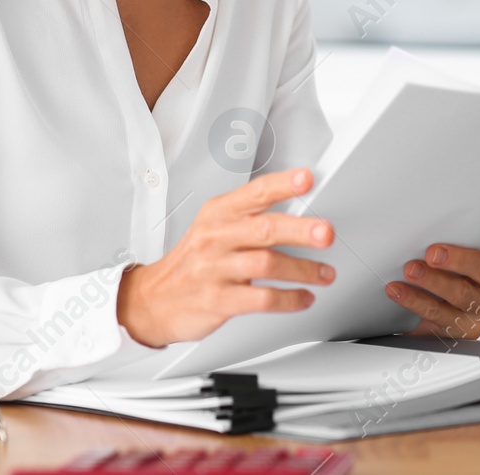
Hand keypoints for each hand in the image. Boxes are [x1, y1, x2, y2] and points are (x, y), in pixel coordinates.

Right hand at [115, 168, 334, 347]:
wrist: (153, 300)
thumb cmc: (192, 262)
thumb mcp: (212, 228)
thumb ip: (250, 217)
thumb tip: (300, 214)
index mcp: (217, 214)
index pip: (254, 193)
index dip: (282, 184)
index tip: (305, 179)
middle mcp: (216, 238)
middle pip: (264, 228)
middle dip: (301, 230)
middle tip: (326, 233)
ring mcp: (215, 269)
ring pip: (267, 264)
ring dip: (303, 270)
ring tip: (324, 274)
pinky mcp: (218, 300)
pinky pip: (261, 299)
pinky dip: (288, 299)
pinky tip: (302, 297)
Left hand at [386, 211, 479, 338]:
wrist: (446, 313)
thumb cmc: (457, 273)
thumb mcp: (465, 251)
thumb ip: (463, 233)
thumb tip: (433, 213)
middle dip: (458, 260)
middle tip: (432, 253)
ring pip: (461, 295)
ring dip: (432, 282)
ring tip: (410, 270)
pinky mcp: (465, 331)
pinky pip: (438, 316)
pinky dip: (415, 301)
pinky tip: (398, 291)